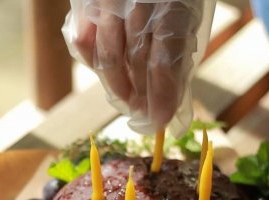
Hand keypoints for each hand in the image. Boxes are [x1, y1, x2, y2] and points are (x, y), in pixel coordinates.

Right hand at [64, 0, 203, 132]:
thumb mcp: (185, 9)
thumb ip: (178, 43)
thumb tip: (171, 91)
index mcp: (171, 4)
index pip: (165, 59)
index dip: (163, 93)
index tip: (163, 118)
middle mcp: (136, 3)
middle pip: (136, 63)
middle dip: (142, 96)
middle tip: (146, 115)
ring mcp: (108, 3)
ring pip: (109, 57)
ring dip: (119, 86)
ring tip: (130, 102)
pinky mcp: (87, 2)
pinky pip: (83, 40)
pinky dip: (92, 60)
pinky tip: (105, 72)